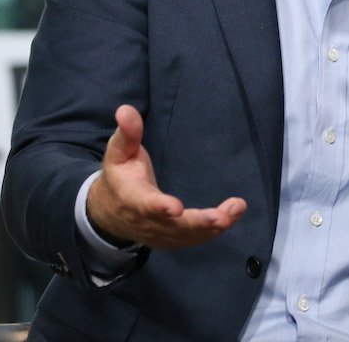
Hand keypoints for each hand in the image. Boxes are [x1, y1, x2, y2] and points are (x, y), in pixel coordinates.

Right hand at [86, 104, 246, 249]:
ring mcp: (161, 234)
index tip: (176, 208)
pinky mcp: (173, 240)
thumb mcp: (118, 152)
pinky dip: (214, 230)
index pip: (145, 205)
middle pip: (173, 227)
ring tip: (236, 210)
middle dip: (197, 223)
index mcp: (132, 198)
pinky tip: (233, 215)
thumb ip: (127, 133)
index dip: (160, 208)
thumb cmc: (121, 175)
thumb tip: (125, 109)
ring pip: (188, 235)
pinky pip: (195, 238)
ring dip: (212, 226)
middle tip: (220, 218)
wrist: (112, 212)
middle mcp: (147, 221)